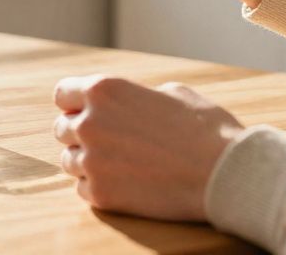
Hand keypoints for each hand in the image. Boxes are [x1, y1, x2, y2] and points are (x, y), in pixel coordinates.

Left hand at [53, 75, 244, 220]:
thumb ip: (135, 96)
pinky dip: (98, 186)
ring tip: (119, 163)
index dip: (75, 103)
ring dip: (88, 161)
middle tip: (109, 141)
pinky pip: (83, 189)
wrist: (223, 173)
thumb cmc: (205, 128)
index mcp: (104, 90)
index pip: (63, 94)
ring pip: (69, 160)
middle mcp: (90, 123)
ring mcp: (92, 161)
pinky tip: (125, 182)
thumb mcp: (171, 92)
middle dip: (81, 133)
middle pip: (62, 128)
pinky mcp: (101, 194)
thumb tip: (127, 104)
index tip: (87, 112)